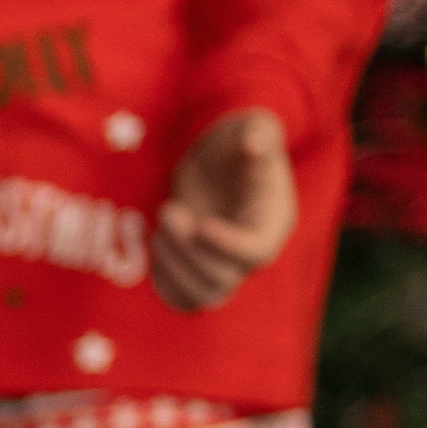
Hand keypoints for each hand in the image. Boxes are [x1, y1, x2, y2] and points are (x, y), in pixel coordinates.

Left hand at [152, 106, 295, 311]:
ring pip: (203, 294)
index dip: (228, 246)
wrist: (220, 161)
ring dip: (173, 267)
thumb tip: (256, 142)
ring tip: (160, 228)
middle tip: (169, 209)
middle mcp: (250, 251)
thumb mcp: (252, 127)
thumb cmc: (239, 141)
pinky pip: (184, 300)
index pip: (257, 251)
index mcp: (271, 221)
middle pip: (224, 278)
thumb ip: (258, 132)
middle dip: (189, 249)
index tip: (202, 224)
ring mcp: (225, 266)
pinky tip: (155, 247)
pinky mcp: (200, 272)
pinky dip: (164, 285)